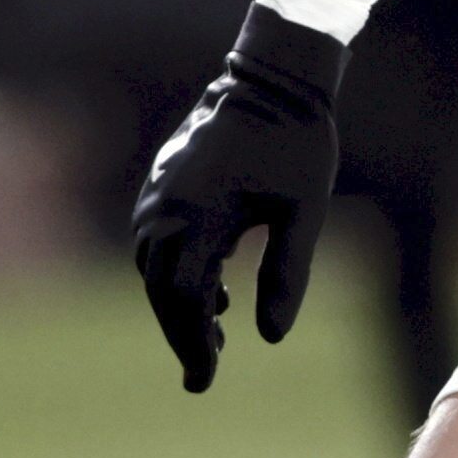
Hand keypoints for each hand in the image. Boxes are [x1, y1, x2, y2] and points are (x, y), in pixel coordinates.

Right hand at [126, 6, 345, 392]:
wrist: (274, 79)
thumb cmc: (297, 144)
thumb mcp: (305, 213)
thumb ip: (287, 275)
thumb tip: (269, 338)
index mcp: (199, 214)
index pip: (183, 298)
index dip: (192, 344)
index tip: (206, 379)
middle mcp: (166, 205)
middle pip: (160, 289)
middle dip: (181, 334)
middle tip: (205, 373)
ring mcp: (159, 191)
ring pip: (152, 267)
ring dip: (177, 304)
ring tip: (216, 331)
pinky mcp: (163, 182)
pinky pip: (156, 240)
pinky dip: (175, 272)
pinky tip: (213, 287)